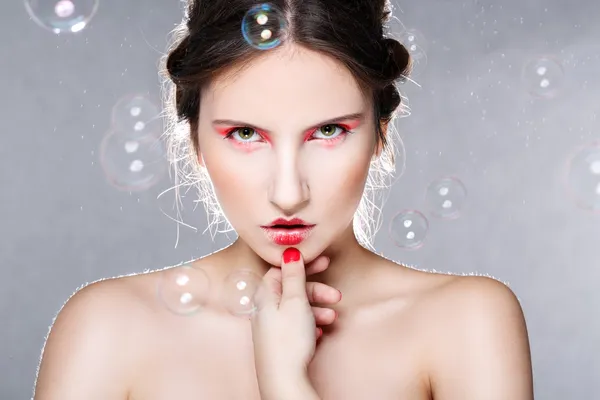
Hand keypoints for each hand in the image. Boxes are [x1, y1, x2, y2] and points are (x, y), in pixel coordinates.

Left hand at [250, 247, 341, 380]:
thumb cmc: (287, 341)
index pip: (281, 270)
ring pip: (297, 309)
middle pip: (292, 290)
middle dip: (316, 290)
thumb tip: (288, 251)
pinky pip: (297, 325)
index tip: (322, 263)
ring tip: (332, 317)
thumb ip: (293, 275)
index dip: (303, 265)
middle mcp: (264, 309)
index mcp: (264, 295)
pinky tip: (320, 332)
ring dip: (317, 309)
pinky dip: (311, 324)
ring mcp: (271, 326)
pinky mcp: (279, 341)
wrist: (284, 379)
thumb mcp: (295, 301)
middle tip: (334, 293)